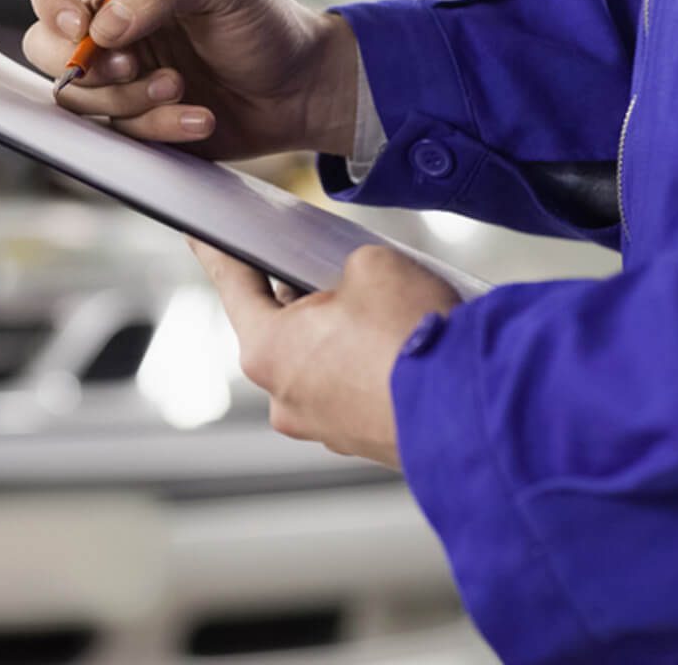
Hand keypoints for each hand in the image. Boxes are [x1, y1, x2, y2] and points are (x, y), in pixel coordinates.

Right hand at [23, 0, 357, 159]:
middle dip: (85, 65)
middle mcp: (112, 21)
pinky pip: (117, 133)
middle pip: (44, 43)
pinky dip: (158, 128)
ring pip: (78, 97)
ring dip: (127, 100)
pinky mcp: (135, 118)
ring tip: (182, 89)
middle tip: (130, 67)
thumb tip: (102, 28)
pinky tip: (200, 117)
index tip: (80, 29)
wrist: (303, 89)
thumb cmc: (268, 22)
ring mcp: (120, 73)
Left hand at [190, 240, 461, 467]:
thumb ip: (342, 267)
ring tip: (379, 305)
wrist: (478, 412)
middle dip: (300, 293)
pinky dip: (366, 363)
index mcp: (267, 349)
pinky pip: (351, 387)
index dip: (218, 252)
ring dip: (339, 332)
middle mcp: (285, 397)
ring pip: (318, 360)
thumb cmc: (414, 337)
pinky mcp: (363, 440)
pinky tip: (397, 341)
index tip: (199, 236)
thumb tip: (351, 285)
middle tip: (324, 263)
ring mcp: (324, 427)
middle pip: (279, 326)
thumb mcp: (370, 263)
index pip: (234, 285)